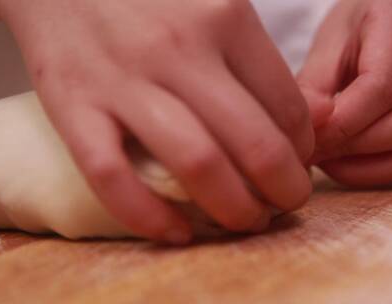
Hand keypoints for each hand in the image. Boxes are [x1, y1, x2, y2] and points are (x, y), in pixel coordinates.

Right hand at [0, 0, 313, 242]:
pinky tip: (176, 233)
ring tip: (247, 221)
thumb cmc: (152, 0)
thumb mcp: (217, 8)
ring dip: (235, 209)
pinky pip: (113, 178)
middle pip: (254, 144)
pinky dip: (149, 217)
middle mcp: (179, 48)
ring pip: (197, 165)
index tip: (298, 163)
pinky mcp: (71, 105)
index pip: (288, 107)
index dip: (304, 149)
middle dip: (285, 190)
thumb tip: (320, 117)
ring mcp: (123, 79)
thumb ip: (264, 62)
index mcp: (225, 18)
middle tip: (288, 203)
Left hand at [298, 0, 391, 186]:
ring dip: (363, 166)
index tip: (307, 139)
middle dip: (353, 148)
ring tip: (324, 159)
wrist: (391, 21)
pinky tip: (343, 164)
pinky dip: (375, 172)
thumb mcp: (326, 43)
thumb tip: (308, 131)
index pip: (381, 86)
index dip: (341, 123)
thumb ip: (313, 85)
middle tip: (312, 153)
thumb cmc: (352, 30)